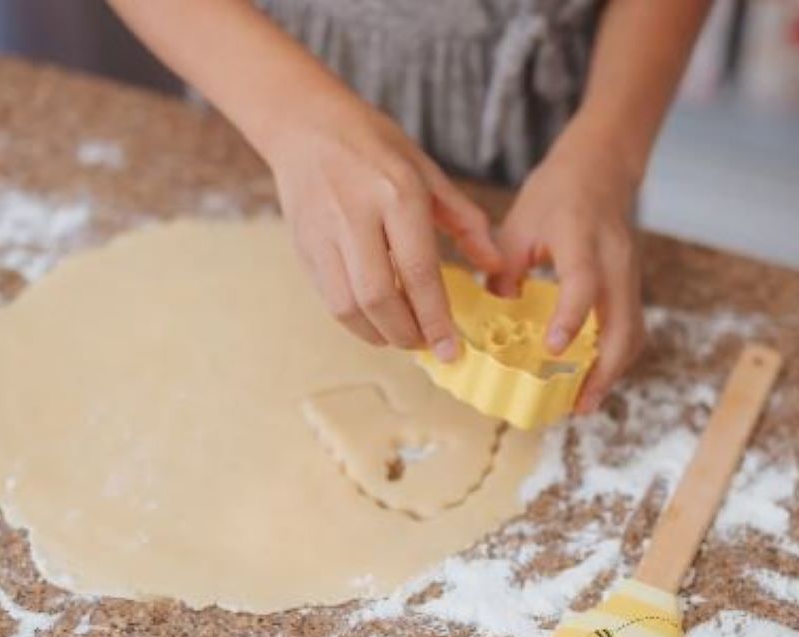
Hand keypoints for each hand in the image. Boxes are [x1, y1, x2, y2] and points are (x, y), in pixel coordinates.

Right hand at [264, 92, 502, 359]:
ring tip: (402, 336)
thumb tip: (494, 265)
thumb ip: (465, 221)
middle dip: (407, 334)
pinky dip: (355, 321)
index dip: (436, 318)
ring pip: (347, 306)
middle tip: (427, 345)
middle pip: (379, 297)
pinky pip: (329, 299)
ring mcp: (323, 234)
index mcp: (395, 194)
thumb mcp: (427, 172)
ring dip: (378, 334)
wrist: (304, 125)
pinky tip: (376, 322)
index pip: (418, 271)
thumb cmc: (373, 146)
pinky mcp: (303, 247)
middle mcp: (356, 216)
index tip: (452, 349)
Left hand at [494, 116, 644, 412]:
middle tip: (579, 403)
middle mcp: (614, 259)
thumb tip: (492, 322)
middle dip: (605, 369)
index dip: (570, 318)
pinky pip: (631, 327)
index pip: (583, 282)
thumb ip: (505, 271)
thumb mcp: (519, 224)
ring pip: (633, 332)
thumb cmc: (557, 191)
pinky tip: (594, 375)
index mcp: (581, 237)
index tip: (552, 349)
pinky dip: (616, 356)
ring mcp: (629, 274)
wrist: (602, 166)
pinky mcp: (632, 284)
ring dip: (613, 370)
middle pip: (624, 324)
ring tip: (586, 400)